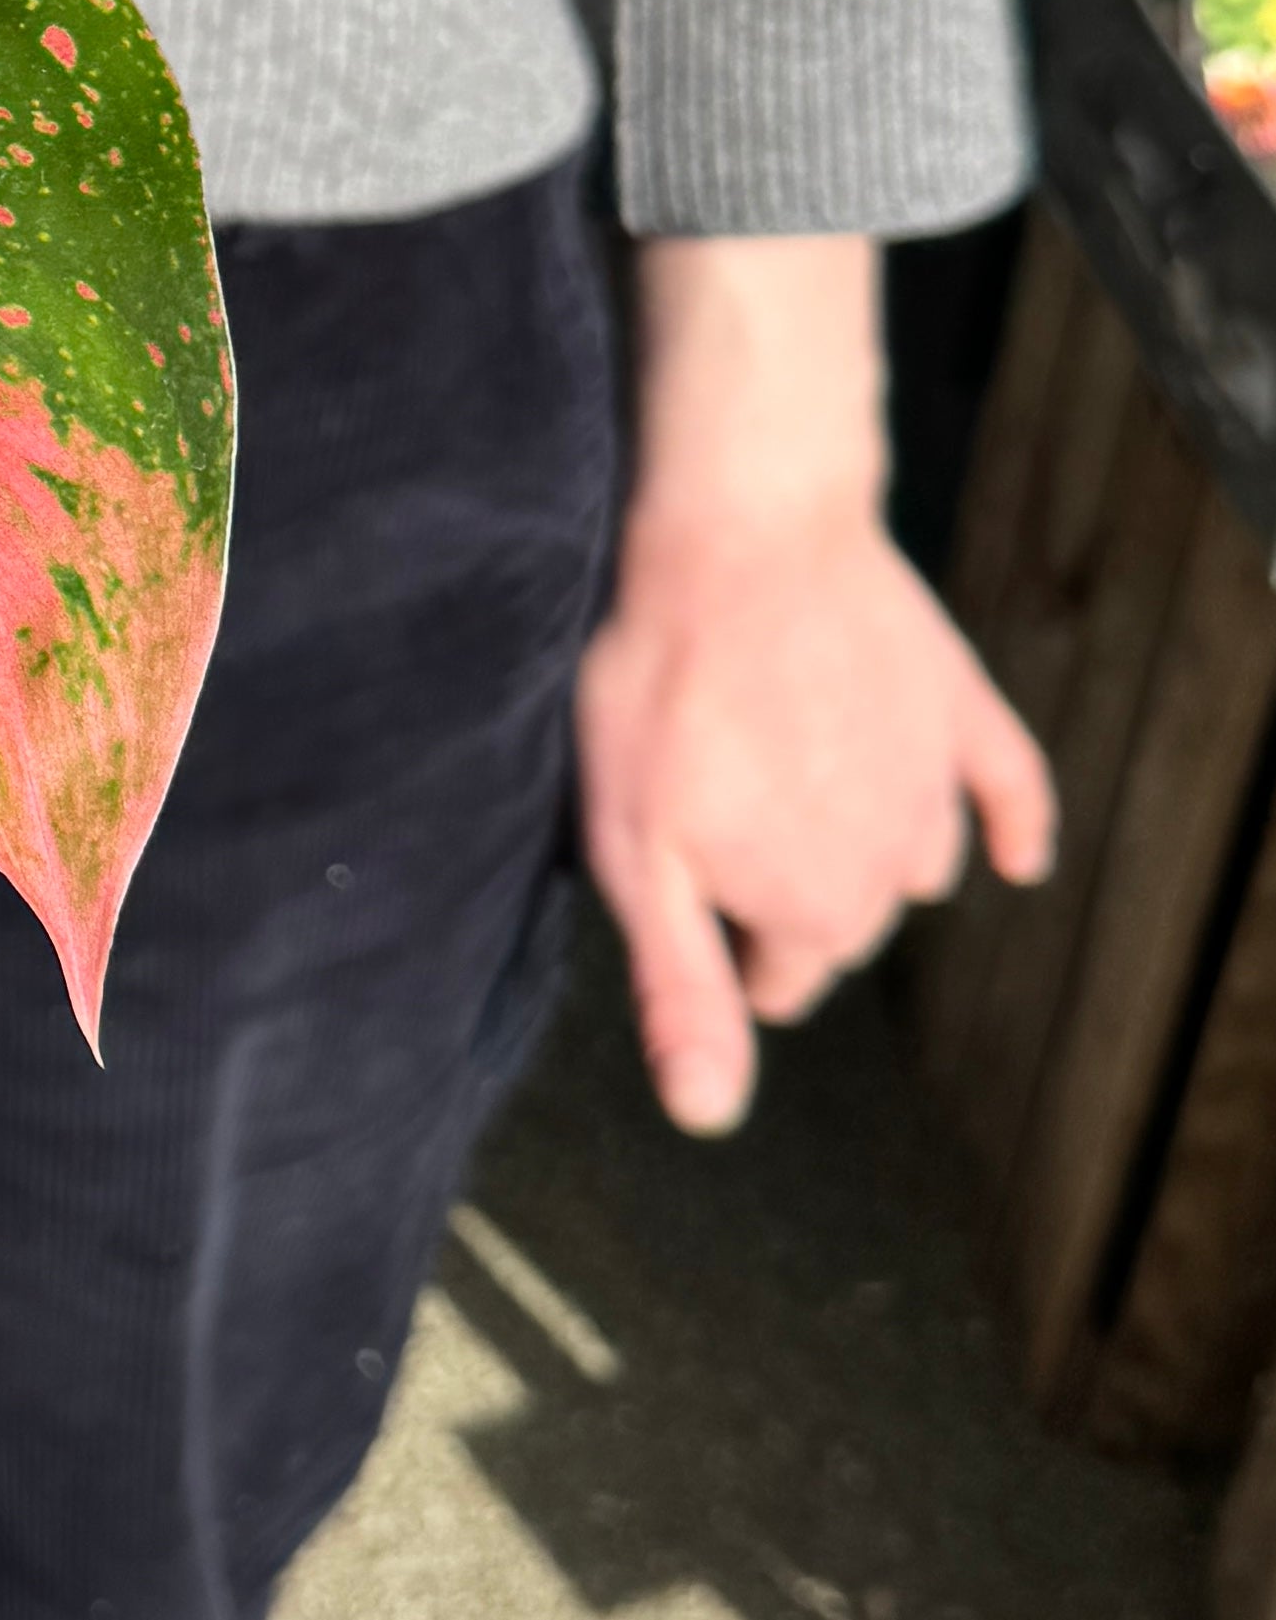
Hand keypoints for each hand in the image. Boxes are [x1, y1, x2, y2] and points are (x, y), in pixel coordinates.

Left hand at [578, 233, 1053, 1134]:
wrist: (740, 536)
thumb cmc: (663, 689)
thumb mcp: (637, 850)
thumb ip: (681, 987)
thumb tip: (708, 1116)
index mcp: (815, 908)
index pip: (777, 978)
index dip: (723, 948)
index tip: (686, 901)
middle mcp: (895, 866)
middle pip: (840, 921)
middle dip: (783, 896)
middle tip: (714, 817)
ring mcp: (937, 787)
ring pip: (908, 859)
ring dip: (859, 845)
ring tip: (788, 781)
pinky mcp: (961, 714)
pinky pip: (1009, 789)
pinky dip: (1012, 822)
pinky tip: (1015, 852)